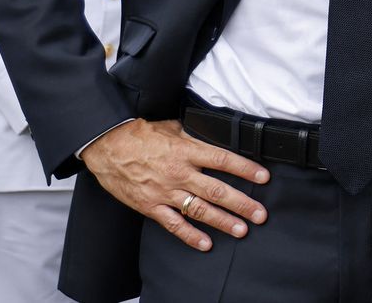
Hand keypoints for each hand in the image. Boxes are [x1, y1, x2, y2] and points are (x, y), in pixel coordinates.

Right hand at [80, 119, 269, 251]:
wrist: (107, 146)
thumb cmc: (141, 135)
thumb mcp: (174, 128)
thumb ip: (196, 137)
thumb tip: (218, 137)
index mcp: (187, 151)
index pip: (223, 161)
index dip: (246, 169)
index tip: (264, 178)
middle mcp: (179, 173)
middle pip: (217, 191)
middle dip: (242, 204)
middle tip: (260, 214)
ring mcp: (165, 192)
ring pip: (199, 210)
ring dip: (223, 221)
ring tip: (242, 229)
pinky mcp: (151, 206)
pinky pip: (174, 224)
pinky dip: (190, 235)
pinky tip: (206, 243)